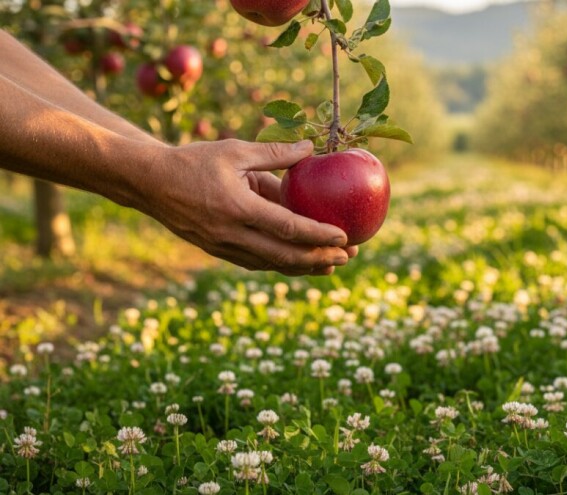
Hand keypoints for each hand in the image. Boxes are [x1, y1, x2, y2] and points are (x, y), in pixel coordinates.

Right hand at [140, 139, 355, 275]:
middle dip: (320, 259)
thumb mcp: (234, 150)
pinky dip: (283, 264)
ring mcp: (223, 247)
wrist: (149, 183)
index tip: (344, 236)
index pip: (287, 228)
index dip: (318, 235)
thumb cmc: (194, 161)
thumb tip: (312, 148)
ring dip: (305, 266)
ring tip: (333, 264)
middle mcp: (231, 234)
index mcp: (237, 208)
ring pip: (272, 264)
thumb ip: (275, 153)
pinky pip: (257, 263)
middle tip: (349, 256)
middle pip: (284, 255)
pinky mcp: (219, 251)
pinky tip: (303, 262)